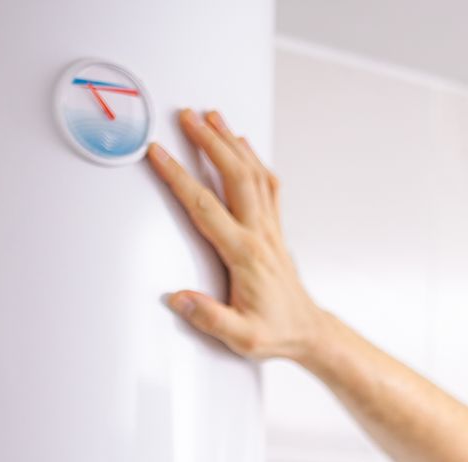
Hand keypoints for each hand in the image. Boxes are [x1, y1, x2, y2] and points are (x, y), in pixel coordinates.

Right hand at [145, 108, 326, 361]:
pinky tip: (242, 145)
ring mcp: (270, 229)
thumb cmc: (275, 332)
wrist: (308, 332)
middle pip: (235, 176)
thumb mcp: (241, 338)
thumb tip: (178, 300)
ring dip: (231, 142)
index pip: (205, 207)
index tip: (159, 154)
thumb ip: (209, 318)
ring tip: (212, 117)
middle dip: (210, 142)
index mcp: (244, 255)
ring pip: (253, 174)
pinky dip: (253, 160)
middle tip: (187, 117)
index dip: (179, 178)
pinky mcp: (275, 229)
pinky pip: (267, 185)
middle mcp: (260, 235)